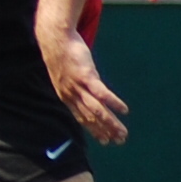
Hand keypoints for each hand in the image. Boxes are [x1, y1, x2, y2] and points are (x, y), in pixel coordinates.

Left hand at [39, 25, 128, 143]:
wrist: (56, 40)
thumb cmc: (63, 56)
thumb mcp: (68, 76)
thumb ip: (77, 86)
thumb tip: (86, 92)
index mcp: (67, 96)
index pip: (82, 118)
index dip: (94, 130)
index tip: (104, 141)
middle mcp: (71, 95)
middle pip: (91, 118)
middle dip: (106, 131)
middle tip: (119, 141)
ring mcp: (78, 87)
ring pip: (96, 110)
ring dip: (111, 123)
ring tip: (123, 132)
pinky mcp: (86, 76)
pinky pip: (101, 93)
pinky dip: (113, 102)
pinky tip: (124, 110)